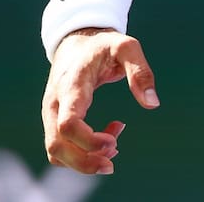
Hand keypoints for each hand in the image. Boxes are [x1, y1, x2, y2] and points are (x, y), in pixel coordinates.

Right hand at [41, 28, 159, 174]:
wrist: (78, 41)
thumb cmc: (103, 45)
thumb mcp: (126, 47)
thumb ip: (140, 72)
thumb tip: (153, 104)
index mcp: (71, 85)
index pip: (68, 124)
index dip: (89, 141)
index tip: (115, 142)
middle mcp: (55, 103)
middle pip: (57, 147)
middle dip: (84, 162)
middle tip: (114, 160)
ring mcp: (51, 114)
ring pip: (55, 152)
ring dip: (84, 160)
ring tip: (115, 145)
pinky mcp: (54, 121)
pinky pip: (60, 148)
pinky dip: (81, 154)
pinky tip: (106, 139)